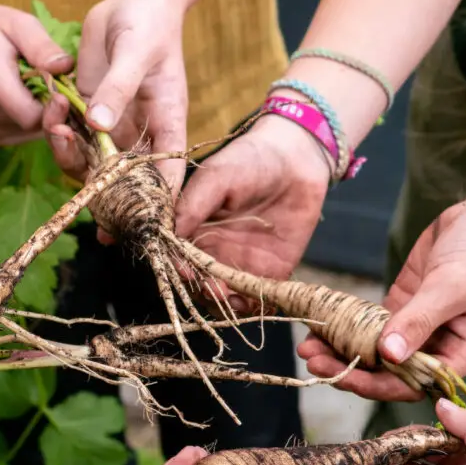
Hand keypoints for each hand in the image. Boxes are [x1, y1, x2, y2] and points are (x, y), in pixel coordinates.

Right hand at [0, 2, 71, 145]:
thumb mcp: (18, 24)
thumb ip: (41, 46)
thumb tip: (65, 67)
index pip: (34, 115)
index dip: (56, 104)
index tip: (64, 84)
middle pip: (36, 126)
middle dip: (53, 108)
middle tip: (55, 82)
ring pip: (33, 133)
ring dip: (45, 114)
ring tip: (39, 86)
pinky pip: (26, 134)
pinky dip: (35, 120)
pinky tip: (29, 97)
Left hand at [51, 0, 188, 189]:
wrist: (132, 1)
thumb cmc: (148, 22)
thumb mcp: (135, 52)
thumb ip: (118, 88)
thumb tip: (98, 124)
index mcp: (166, 124)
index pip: (168, 174)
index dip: (156, 202)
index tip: (136, 217)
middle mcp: (139, 133)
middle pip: (123, 180)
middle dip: (101, 190)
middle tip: (76, 175)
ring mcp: (112, 125)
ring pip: (91, 162)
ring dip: (70, 155)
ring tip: (56, 127)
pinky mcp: (88, 111)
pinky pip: (72, 136)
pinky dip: (57, 132)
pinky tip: (51, 111)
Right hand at [172, 115, 330, 305]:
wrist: (297, 159)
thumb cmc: (250, 160)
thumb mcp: (217, 175)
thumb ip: (193, 202)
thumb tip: (168, 232)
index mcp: (194, 228)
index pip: (178, 255)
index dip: (177, 265)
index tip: (183, 269)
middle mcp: (213, 250)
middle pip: (198, 282)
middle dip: (200, 289)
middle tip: (209, 287)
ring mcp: (240, 263)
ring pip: (224, 295)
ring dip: (223, 302)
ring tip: (227, 295)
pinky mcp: (270, 272)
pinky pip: (256, 297)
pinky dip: (250, 304)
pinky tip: (249, 299)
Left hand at [298, 194, 465, 398]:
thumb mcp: (450, 287)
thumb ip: (418, 321)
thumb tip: (387, 354)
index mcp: (463, 355)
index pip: (414, 382)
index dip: (376, 384)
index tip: (340, 376)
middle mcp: (442, 348)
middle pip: (391, 371)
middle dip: (351, 368)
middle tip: (311, 360)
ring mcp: (422, 327)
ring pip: (378, 350)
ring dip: (344, 349)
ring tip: (307, 346)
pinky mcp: (407, 306)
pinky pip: (374, 324)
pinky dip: (350, 326)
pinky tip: (323, 324)